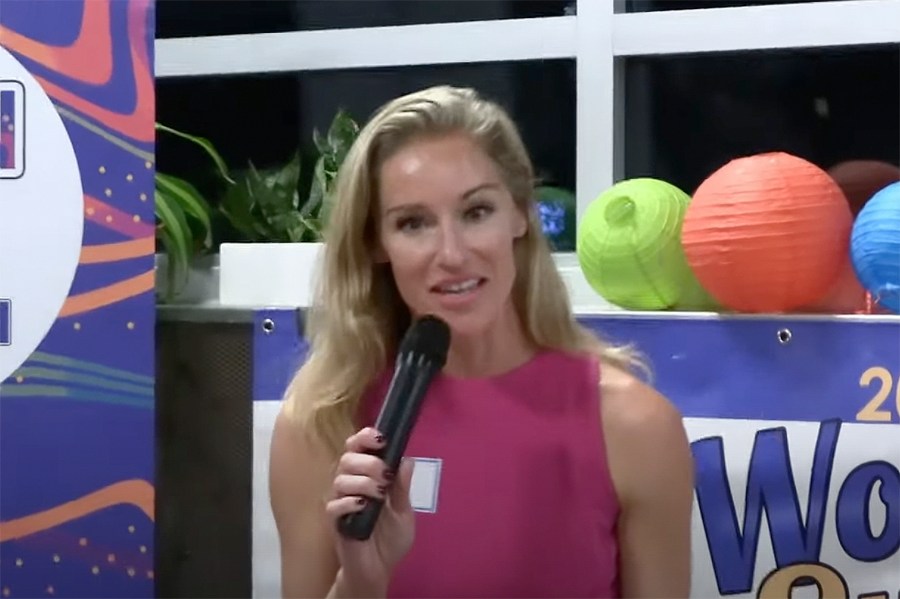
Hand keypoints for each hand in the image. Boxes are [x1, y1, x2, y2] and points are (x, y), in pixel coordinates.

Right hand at [326, 427, 415, 593]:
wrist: (379, 569)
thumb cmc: (390, 539)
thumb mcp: (404, 512)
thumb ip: (403, 488)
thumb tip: (407, 460)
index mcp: (367, 475)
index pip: (358, 446)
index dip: (365, 437)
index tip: (381, 439)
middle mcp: (351, 484)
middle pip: (348, 458)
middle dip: (369, 462)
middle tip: (385, 476)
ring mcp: (341, 501)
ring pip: (341, 479)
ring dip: (363, 482)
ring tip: (379, 495)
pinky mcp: (334, 521)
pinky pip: (334, 504)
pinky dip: (349, 502)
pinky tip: (364, 507)